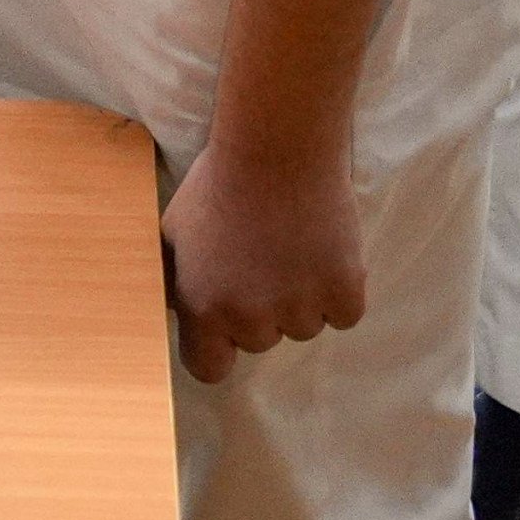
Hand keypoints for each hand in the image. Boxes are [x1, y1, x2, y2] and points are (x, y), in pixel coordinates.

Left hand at [162, 136, 366, 383]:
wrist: (276, 149)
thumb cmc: (217, 185)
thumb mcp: (174, 232)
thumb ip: (174, 281)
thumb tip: (174, 312)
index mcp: (203, 306)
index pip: (207, 369)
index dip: (215, 350)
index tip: (222, 331)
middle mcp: (251, 317)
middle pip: (259, 342)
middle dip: (260, 312)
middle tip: (258, 262)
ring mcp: (301, 307)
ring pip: (304, 327)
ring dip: (301, 300)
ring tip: (289, 247)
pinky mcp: (345, 291)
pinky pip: (343, 312)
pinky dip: (337, 289)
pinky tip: (321, 249)